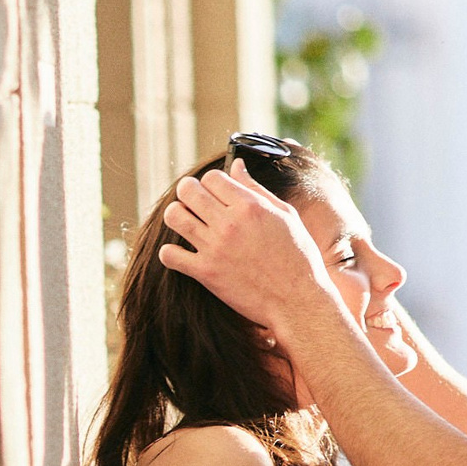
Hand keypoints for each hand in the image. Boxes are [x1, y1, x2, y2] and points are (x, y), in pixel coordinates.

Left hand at [158, 160, 354, 336]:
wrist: (297, 300)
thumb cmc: (296, 256)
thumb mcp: (284, 215)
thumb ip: (256, 189)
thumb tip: (236, 165)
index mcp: (250, 206)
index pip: (212, 177)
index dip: (210, 182)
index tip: (214, 193)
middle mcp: (230, 223)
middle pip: (188, 190)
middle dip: (188, 192)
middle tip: (193, 202)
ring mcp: (215, 248)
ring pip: (174, 216)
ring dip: (176, 215)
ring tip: (186, 223)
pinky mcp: (206, 273)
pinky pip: (170, 255)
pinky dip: (170, 253)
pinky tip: (182, 253)